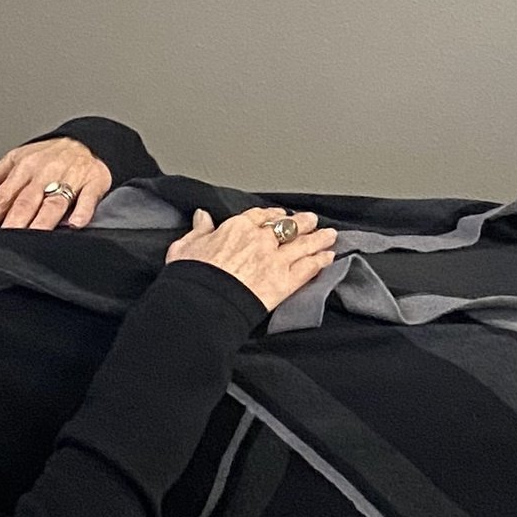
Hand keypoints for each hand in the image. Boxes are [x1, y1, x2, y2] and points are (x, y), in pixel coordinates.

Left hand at [0, 136, 112, 230]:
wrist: (88, 142)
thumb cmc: (49, 156)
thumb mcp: (15, 161)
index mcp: (22, 170)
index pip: (1, 196)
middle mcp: (44, 175)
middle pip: (26, 202)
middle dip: (13, 222)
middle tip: (2, 242)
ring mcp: (70, 179)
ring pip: (54, 202)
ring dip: (43, 220)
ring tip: (33, 237)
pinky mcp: (93, 182)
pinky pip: (88, 198)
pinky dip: (82, 211)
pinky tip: (75, 224)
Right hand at [166, 207, 338, 310]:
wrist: (203, 302)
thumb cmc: (191, 276)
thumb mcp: (186, 246)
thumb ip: (199, 230)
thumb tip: (202, 217)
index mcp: (237, 228)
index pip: (260, 216)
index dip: (272, 215)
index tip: (279, 214)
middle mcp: (261, 240)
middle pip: (288, 226)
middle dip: (302, 222)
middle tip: (312, 220)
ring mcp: (276, 259)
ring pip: (303, 244)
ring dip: (319, 239)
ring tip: (330, 235)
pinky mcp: (285, 281)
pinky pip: (308, 267)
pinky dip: (320, 261)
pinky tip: (328, 257)